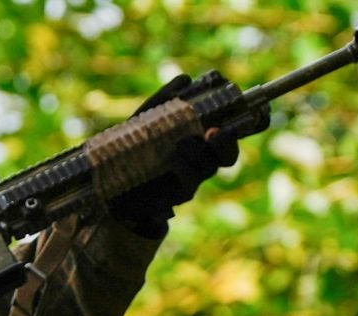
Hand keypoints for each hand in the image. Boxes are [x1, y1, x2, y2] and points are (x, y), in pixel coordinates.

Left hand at [110, 74, 239, 237]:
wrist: (110, 179)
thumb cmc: (133, 144)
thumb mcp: (147, 117)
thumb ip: (166, 98)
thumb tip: (186, 79)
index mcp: (202, 138)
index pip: (233, 130)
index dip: (247, 119)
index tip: (243, 104)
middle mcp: (202, 159)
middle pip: (229, 154)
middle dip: (228, 142)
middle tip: (214, 131)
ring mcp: (192, 178)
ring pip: (210, 166)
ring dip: (199, 152)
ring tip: (181, 142)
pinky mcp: (179, 194)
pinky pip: (190, 181)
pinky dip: (185, 166)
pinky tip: (174, 157)